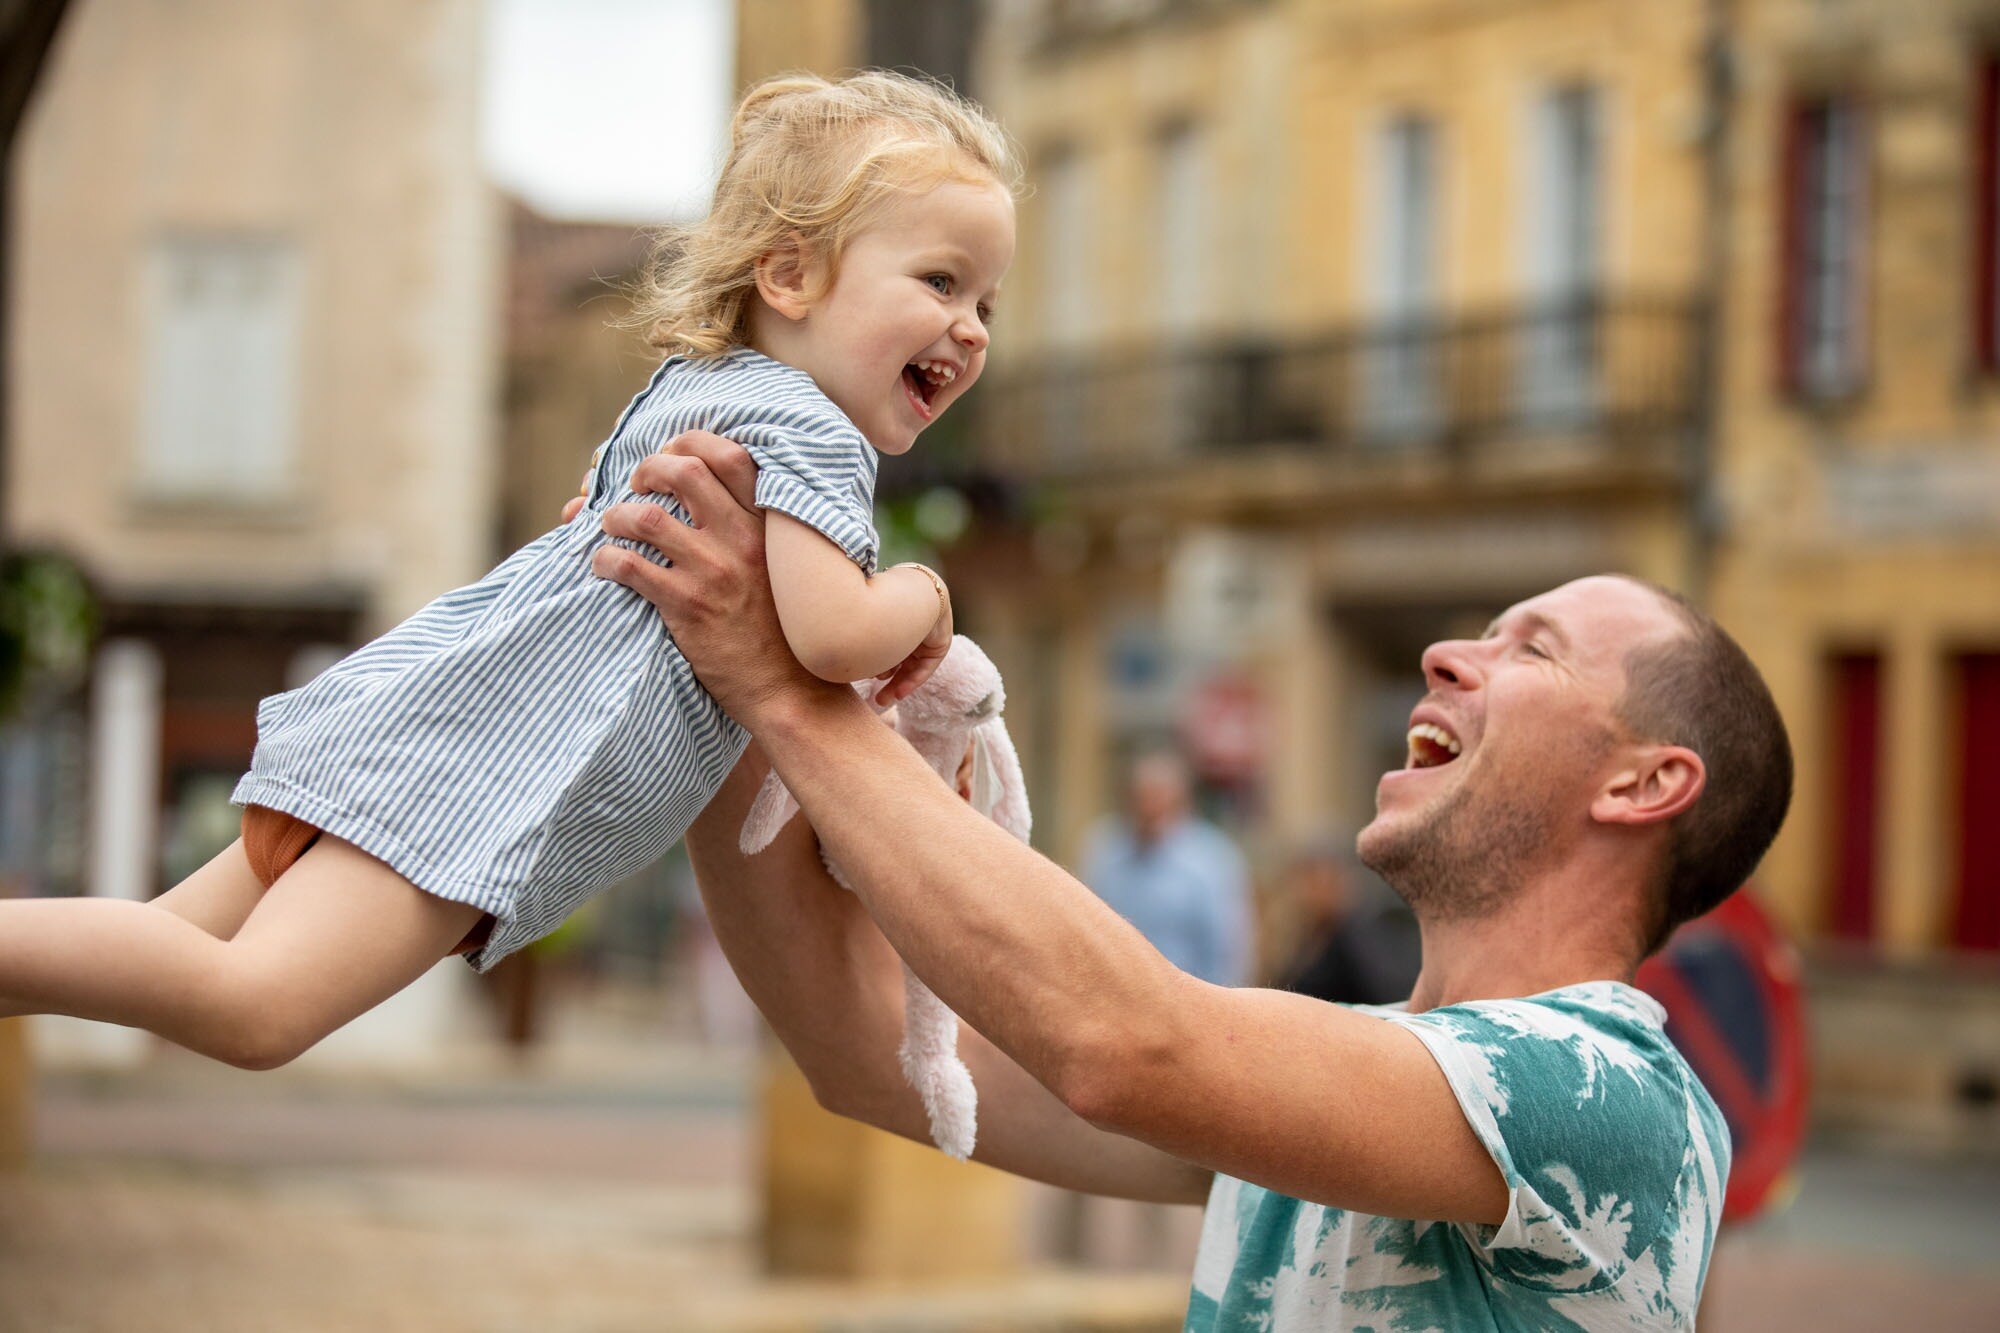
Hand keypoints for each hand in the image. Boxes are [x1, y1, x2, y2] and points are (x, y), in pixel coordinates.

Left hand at [592, 431, 828, 724]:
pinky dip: (605, 559)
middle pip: (683, 471)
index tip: (671, 453)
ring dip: (616, 516)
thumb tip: (709, 502)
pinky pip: (629, 566)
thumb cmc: (785, 630)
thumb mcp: (786, 569)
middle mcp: (742, 540)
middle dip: (648, 469)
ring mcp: (713, 571)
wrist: (789, 689)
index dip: (691, 442)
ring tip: (610, 526)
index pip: (730, 456)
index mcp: (768, 526)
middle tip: (637, 485)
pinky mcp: (686, 606)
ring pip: (646, 517)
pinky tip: (604, 565)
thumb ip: (757, 533)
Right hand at [872, 577, 950, 704]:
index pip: (884, 644)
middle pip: (898, 657)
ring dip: (897, 684)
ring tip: (882, 700)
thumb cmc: (881, 607)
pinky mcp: (940, 643)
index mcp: (892, 613)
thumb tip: (841, 662)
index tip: (861, 677)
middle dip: (886, 680)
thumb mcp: (867, 629)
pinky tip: (899, 695)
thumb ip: (860, 644)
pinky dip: (913, 680)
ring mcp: (926, 632)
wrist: (913, 595)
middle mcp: (909, 622)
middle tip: (875, 699)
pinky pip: (926, 666)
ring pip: (911, 665)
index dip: (873, 663)